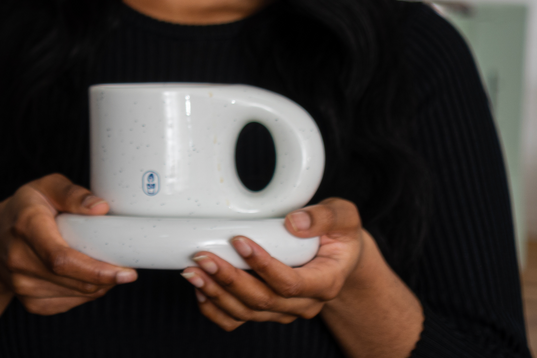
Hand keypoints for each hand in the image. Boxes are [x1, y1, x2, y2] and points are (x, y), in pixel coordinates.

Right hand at [0, 173, 135, 315]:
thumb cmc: (24, 209)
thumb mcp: (46, 187)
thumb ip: (73, 194)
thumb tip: (101, 208)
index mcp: (26, 227)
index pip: (61, 259)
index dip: (96, 270)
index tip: (126, 272)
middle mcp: (19, 260)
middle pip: (74, 281)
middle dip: (107, 278)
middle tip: (126, 266)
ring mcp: (22, 285)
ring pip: (76, 295)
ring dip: (99, 285)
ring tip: (103, 265)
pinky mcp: (30, 303)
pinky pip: (69, 303)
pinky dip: (85, 292)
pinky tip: (83, 275)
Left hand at [183, 197, 362, 329]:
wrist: (338, 255)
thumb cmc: (338, 234)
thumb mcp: (343, 216)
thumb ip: (324, 216)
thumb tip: (294, 223)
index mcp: (325, 282)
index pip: (290, 284)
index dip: (263, 266)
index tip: (239, 240)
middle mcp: (304, 303)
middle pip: (263, 300)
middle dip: (230, 279)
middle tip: (203, 256)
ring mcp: (284, 309)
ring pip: (247, 312)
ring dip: (217, 294)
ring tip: (193, 271)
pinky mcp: (266, 309)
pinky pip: (238, 319)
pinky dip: (216, 310)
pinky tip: (201, 289)